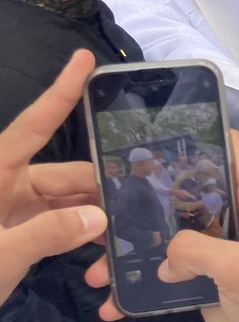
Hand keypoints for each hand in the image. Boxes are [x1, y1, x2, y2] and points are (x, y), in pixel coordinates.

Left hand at [0, 49, 106, 305]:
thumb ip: (48, 234)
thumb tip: (99, 217)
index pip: (34, 126)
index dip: (61, 93)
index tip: (85, 60)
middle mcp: (4, 187)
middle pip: (64, 173)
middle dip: (101, 188)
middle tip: (142, 202)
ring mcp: (10, 214)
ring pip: (67, 204)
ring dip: (93, 224)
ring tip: (122, 245)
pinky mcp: (16, 239)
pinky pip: (58, 229)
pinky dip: (79, 241)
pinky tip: (102, 262)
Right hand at [89, 133, 238, 321]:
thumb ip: (197, 247)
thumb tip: (166, 256)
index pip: (230, 151)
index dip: (198, 138)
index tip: (154, 137)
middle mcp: (237, 218)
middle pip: (188, 190)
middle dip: (147, 197)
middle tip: (105, 203)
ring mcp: (219, 248)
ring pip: (169, 232)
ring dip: (133, 248)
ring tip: (98, 267)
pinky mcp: (203, 277)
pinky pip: (166, 269)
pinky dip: (139, 283)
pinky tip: (111, 300)